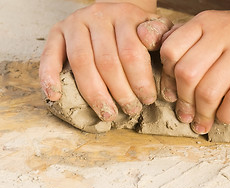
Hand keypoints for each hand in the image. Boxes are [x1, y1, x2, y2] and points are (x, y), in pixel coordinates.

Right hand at [39, 2, 171, 120]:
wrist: (113, 12)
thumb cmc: (136, 28)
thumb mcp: (155, 27)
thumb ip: (159, 36)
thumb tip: (152, 45)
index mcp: (125, 15)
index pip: (132, 53)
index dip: (140, 81)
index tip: (147, 99)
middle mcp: (98, 16)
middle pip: (107, 62)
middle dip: (120, 92)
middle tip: (131, 110)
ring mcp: (75, 23)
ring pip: (82, 63)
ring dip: (94, 94)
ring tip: (107, 113)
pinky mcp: (57, 32)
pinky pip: (50, 55)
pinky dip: (49, 77)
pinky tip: (55, 96)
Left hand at [160, 3, 229, 133]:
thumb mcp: (213, 29)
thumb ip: (187, 43)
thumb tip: (163, 72)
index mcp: (205, 22)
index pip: (170, 51)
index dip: (167, 78)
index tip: (172, 95)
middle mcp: (224, 31)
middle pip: (187, 74)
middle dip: (183, 102)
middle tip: (185, 115)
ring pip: (209, 90)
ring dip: (202, 114)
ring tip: (202, 122)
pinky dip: (225, 115)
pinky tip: (223, 117)